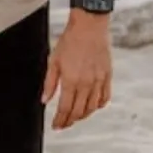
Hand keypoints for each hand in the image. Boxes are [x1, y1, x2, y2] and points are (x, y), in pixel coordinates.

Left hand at [43, 11, 111, 129]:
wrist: (89, 27)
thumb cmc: (70, 41)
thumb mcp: (54, 61)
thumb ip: (50, 83)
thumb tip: (45, 100)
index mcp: (71, 81)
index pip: (65, 108)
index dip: (60, 120)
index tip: (56, 126)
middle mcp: (87, 83)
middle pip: (79, 111)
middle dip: (70, 121)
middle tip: (63, 124)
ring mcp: (99, 80)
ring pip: (92, 107)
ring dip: (83, 116)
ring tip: (75, 117)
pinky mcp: (107, 76)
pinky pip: (105, 97)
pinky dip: (98, 106)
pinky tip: (92, 107)